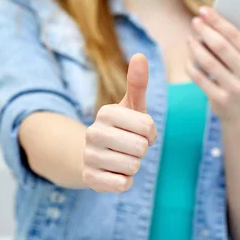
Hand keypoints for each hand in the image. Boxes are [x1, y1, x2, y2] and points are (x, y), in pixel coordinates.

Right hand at [82, 53, 157, 192]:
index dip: (150, 134)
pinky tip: (115, 173)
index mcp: (106, 112)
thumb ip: (138, 82)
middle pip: (140, 148)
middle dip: (141, 150)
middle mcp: (93, 132)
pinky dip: (125, 181)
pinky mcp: (89, 178)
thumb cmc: (122, 127)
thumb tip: (140, 55)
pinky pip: (122, 184)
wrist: (95, 154)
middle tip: (130, 147)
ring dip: (133, 166)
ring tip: (122, 158)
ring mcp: (89, 156)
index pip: (148, 128)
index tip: (140, 132)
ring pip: (132, 167)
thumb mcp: (132, 106)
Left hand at [186, 6, 239, 120]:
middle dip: (205, 31)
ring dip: (195, 48)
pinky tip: (189, 59)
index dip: (218, 21)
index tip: (204, 10)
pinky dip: (191, 66)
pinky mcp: (221, 99)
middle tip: (195, 21)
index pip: (236, 35)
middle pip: (220, 46)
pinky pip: (200, 78)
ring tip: (189, 38)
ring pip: (208, 62)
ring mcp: (235, 88)